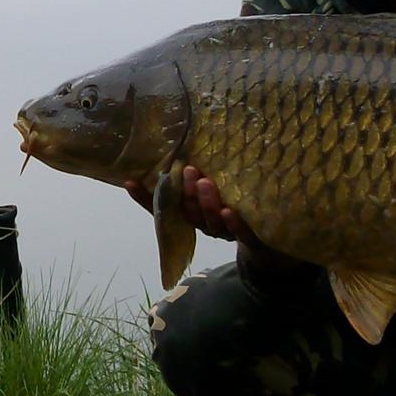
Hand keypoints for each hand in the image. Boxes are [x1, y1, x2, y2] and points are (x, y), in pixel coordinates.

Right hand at [122, 164, 255, 245]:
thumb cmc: (228, 208)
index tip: (131, 181)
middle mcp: (205, 226)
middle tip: (188, 170)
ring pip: (212, 222)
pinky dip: (234, 223)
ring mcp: (226, 233)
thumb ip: (188, 179)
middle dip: (187, 193)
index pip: (164, 209)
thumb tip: (164, 155)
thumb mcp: (207, 191)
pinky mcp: (250, 238)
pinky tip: (229, 211)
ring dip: (206, 204)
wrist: (264, 240)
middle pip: (190, 213)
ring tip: (205, 182)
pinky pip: (240, 233)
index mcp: (191, 217)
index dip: (145, 199)